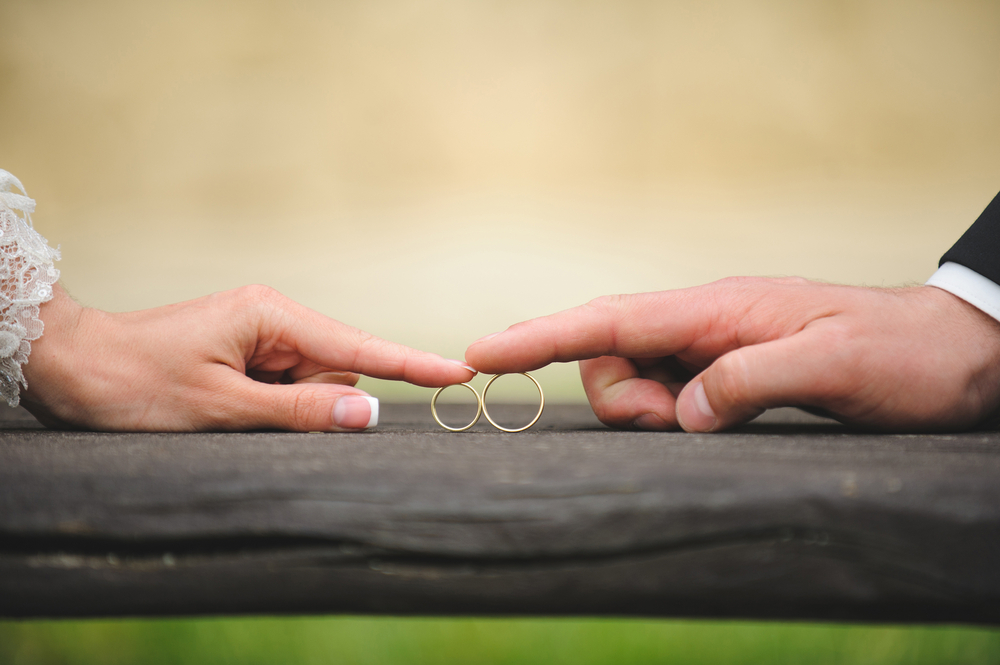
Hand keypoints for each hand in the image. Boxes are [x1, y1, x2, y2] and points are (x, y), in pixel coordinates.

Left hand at [21, 284, 474, 430]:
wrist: (70, 367)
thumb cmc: (135, 383)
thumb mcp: (220, 408)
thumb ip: (301, 412)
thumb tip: (371, 415)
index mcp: (273, 315)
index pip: (359, 348)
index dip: (412, 364)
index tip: (462, 372)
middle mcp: (274, 318)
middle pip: (335, 375)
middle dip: (309, 405)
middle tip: (244, 412)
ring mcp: (262, 336)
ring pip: (311, 387)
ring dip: (282, 410)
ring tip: (223, 407)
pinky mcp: (249, 354)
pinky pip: (286, 389)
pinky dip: (269, 407)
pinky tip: (225, 406)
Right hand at [465, 277, 999, 431]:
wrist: (953, 352)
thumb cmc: (901, 354)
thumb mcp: (834, 366)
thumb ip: (748, 382)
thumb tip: (682, 412)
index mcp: (717, 309)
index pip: (609, 319)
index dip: (540, 335)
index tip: (481, 353)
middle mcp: (704, 324)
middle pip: (609, 354)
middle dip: (619, 398)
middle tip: (681, 422)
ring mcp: (712, 349)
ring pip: (634, 380)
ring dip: (649, 413)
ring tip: (712, 423)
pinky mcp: (726, 376)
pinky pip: (668, 396)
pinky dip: (670, 416)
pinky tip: (714, 421)